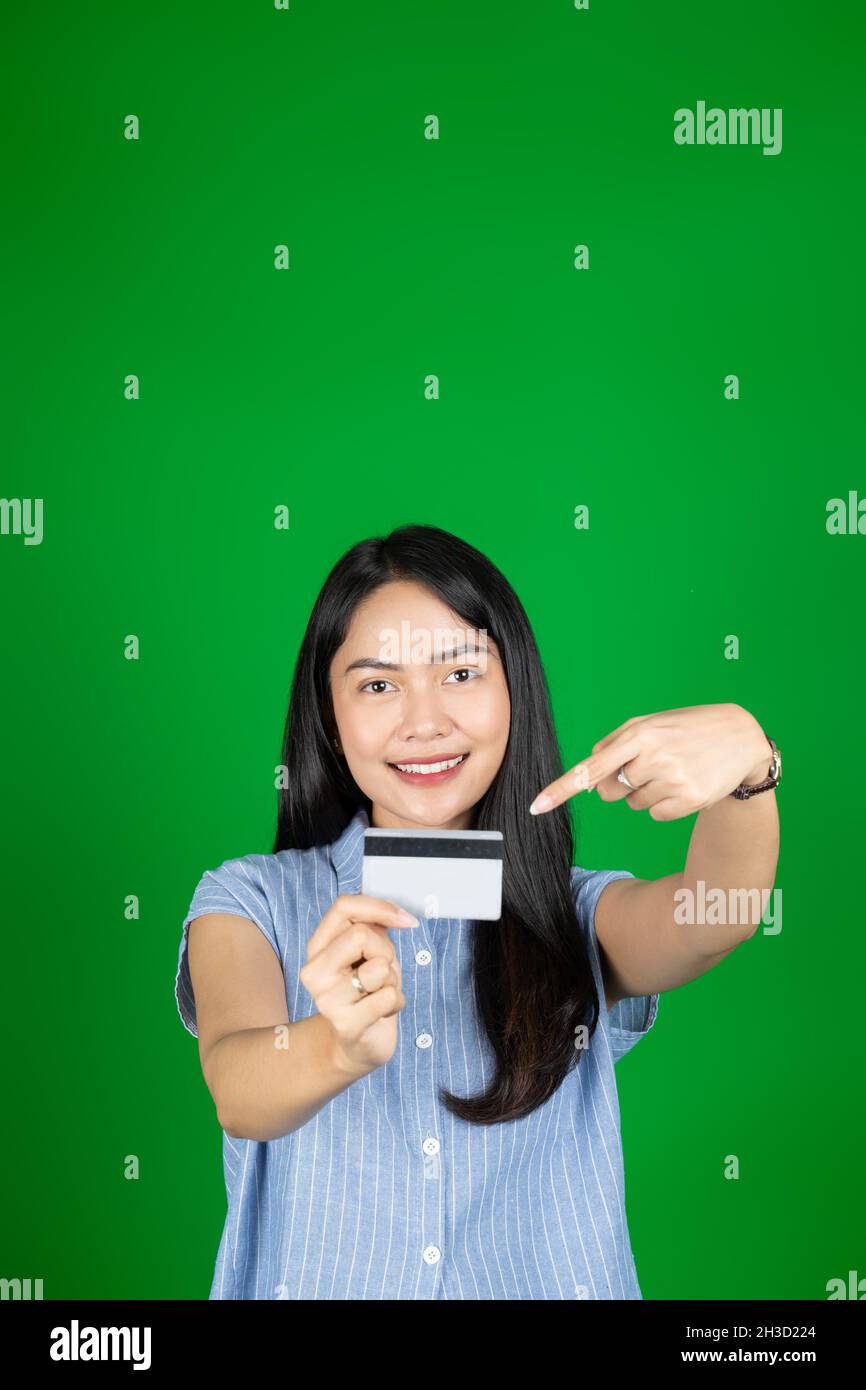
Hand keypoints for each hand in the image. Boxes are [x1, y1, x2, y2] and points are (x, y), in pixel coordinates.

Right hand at [299, 893, 418, 1075]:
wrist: (355, 1045)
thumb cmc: (366, 993)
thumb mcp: (369, 953)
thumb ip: (373, 928)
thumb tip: (394, 913)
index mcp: (318, 947)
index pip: (344, 907)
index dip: (380, 908)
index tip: (405, 920)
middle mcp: (314, 971)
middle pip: (361, 935)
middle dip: (387, 951)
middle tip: (384, 972)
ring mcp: (326, 1000)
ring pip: (378, 968)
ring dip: (393, 980)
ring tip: (380, 994)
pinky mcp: (345, 1024)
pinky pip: (387, 996)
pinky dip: (397, 1002)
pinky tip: (383, 1012)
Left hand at [529, 703, 771, 822]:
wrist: (741, 737)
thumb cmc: (686, 728)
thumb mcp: (651, 724)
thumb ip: (615, 743)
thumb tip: (590, 776)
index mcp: (638, 734)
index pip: (591, 768)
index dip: (560, 790)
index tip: (535, 808)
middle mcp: (654, 757)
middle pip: (609, 791)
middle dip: (620, 783)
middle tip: (650, 765)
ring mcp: (673, 780)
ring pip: (632, 804)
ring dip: (646, 792)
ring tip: (674, 770)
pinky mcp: (689, 801)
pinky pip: (655, 815)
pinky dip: (664, 805)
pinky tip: (684, 784)